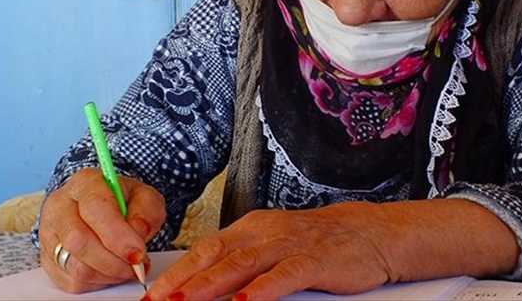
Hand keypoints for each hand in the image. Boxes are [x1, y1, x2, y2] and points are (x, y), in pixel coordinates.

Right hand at [38, 168, 165, 292]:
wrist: (103, 208)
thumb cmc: (124, 202)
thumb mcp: (144, 197)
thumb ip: (146, 211)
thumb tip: (137, 232)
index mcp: (85, 183)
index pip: (96, 209)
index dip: (118, 236)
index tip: (138, 254)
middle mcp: (60, 205)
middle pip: (79, 241)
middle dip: (114, 261)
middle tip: (137, 265)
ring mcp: (49, 233)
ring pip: (76, 267)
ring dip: (109, 274)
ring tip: (127, 267)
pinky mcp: (47, 259)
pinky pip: (72, 282)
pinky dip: (98, 282)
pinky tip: (111, 271)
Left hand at [146, 202, 394, 300]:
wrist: (369, 233)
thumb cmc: (317, 245)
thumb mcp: (274, 248)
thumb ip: (242, 264)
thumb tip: (204, 287)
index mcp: (251, 228)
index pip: (206, 250)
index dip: (177, 272)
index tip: (153, 293)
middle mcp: (265, 232)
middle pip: (216, 255)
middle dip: (183, 280)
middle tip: (158, 300)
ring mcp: (289, 245)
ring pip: (243, 263)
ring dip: (210, 284)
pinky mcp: (314, 260)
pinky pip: (284, 275)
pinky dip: (263, 289)